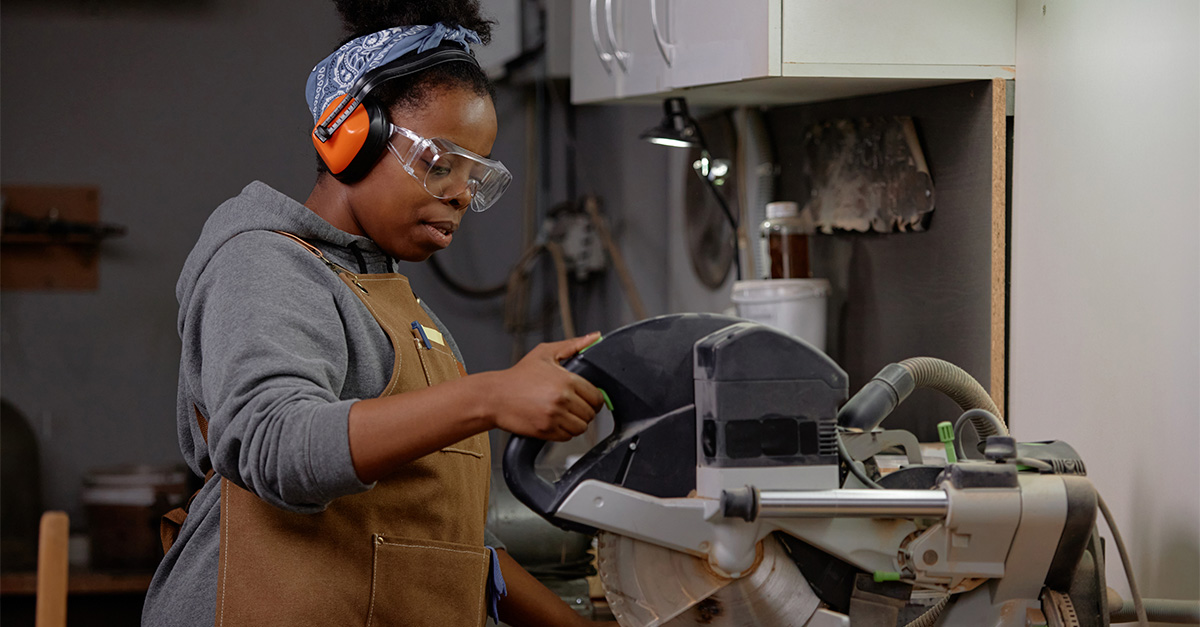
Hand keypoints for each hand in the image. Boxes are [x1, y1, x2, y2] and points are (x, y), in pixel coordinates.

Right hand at [487, 332, 603, 440]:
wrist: (494, 396)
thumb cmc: (518, 376)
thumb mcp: (545, 353)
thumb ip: (573, 345)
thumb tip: (595, 337)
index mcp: (566, 380)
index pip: (596, 397)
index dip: (593, 398)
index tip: (586, 398)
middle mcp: (562, 399)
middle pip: (590, 414)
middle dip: (584, 410)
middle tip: (571, 405)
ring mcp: (554, 416)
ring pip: (581, 427)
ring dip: (575, 422)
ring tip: (563, 413)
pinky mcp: (546, 430)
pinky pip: (567, 436)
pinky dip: (563, 431)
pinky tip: (554, 420)